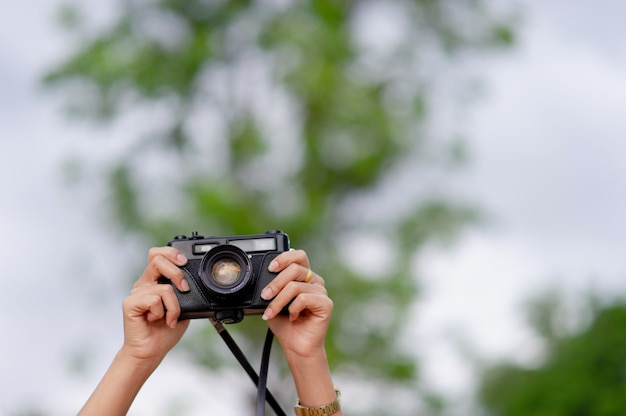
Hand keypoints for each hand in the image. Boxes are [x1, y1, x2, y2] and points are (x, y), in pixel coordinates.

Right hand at [78, 247, 191, 414]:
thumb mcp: (183, 306)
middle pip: (157, 259)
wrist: (151, 351)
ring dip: (174, 306)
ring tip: (170, 318)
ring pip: (163, 287)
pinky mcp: (130, 303)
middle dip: (176, 272)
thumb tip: (193, 281)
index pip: (158, 254)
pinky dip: (163, 312)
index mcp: (155, 280)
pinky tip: (158, 320)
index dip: (171, 252)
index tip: (185, 261)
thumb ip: (184, 291)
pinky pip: (155, 300)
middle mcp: (145, 284)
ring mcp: (136, 293)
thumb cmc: (165, 330)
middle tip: (184, 288)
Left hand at [260, 249, 332, 358]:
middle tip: (265, 296)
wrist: (295, 346)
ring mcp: (321, 292)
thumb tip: (263, 281)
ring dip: (278, 301)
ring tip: (271, 312)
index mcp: (304, 277)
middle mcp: (314, 281)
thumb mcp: (273, 301)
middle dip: (276, 283)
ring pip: (296, 286)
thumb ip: (271, 288)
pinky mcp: (326, 304)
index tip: (270, 268)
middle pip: (295, 269)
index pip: (298, 256)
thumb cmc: (285, 324)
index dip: (284, 258)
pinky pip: (304, 298)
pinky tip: (292, 317)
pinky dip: (293, 308)